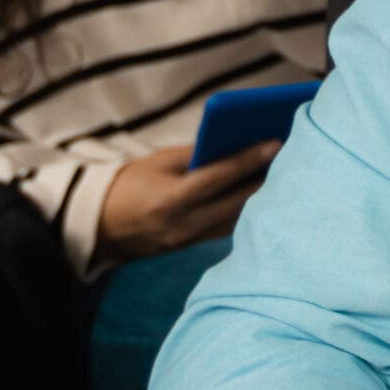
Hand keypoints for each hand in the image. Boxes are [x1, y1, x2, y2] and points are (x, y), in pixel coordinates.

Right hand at [95, 140, 280, 262]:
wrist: (98, 227)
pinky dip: (245, 211)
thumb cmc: (128, 185)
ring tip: (284, 172)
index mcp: (170, 199)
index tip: (276, 142)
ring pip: (236, 219)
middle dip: (265, 178)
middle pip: (236, 202)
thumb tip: (235, 141)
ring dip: (260, 197)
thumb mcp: (158, 163)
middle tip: (291, 156)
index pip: (219, 176)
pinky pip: (227, 229)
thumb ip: (196, 154)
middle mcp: (183, 225)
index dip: (249, 158)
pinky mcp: (191, 248)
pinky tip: (262, 194)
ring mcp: (188, 241)